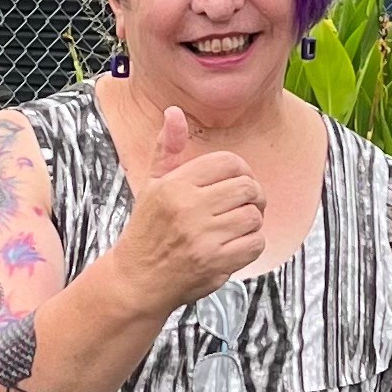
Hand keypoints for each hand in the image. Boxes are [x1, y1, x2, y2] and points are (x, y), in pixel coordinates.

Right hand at [116, 106, 264, 309]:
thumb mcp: (153, 185)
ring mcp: (202, 237)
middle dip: (254, 195)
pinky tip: (237, 245)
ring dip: (252, 222)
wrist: (137, 279)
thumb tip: (174, 112)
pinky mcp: (215, 263)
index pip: (228, 163)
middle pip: (247, 188)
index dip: (241, 171)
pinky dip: (252, 245)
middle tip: (247, 204)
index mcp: (174, 185)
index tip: (238, 183)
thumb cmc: (147, 230)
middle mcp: (188, 208)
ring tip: (239, 226)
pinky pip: (254, 244)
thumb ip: (167, 149)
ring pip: (253, 216)